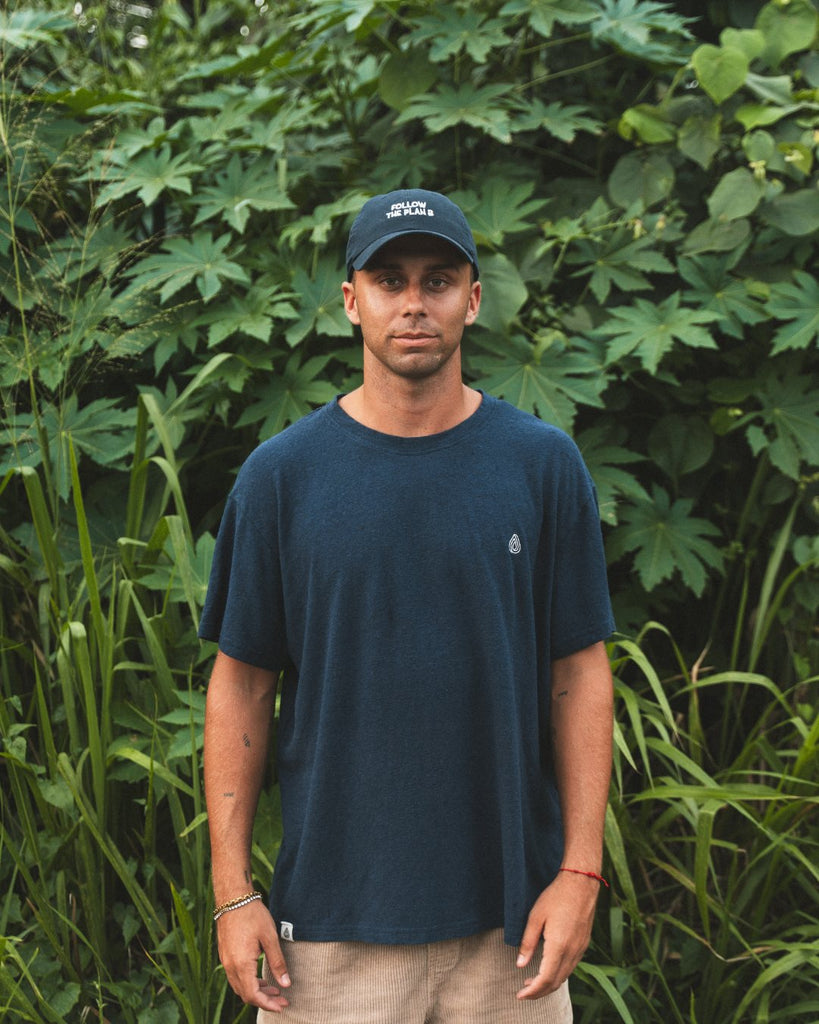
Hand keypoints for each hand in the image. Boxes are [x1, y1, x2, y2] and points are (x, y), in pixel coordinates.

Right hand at [216, 901, 290, 1011]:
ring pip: (240, 987)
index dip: (268, 1004)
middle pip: (245, 994)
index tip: (282, 1006)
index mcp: (241, 964)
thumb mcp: (270, 937)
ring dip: (257, 992)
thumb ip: (277, 962)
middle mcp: (230, 966)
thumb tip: (286, 984)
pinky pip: (236, 977)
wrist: (233, 898)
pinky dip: (249, 982)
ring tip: (275, 990)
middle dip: (264, 1000)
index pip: (253, 995)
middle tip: (282, 1000)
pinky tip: (261, 978)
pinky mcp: (225, 955)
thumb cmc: (253, 915)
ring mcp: (226, 961)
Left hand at [515, 871, 599, 999]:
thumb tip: (520, 965)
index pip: (545, 979)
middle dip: (539, 992)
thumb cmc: (555, 896)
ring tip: (532, 983)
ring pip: (565, 976)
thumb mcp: (536, 916)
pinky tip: (549, 968)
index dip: (532, 991)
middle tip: (523, 992)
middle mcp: (572, 951)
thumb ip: (528, 942)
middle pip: (556, 982)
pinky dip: (558, 974)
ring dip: (549, 984)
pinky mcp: (584, 943)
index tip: (520, 995)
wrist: (581, 883)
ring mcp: (580, 948)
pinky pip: (571, 967)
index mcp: (559, 946)